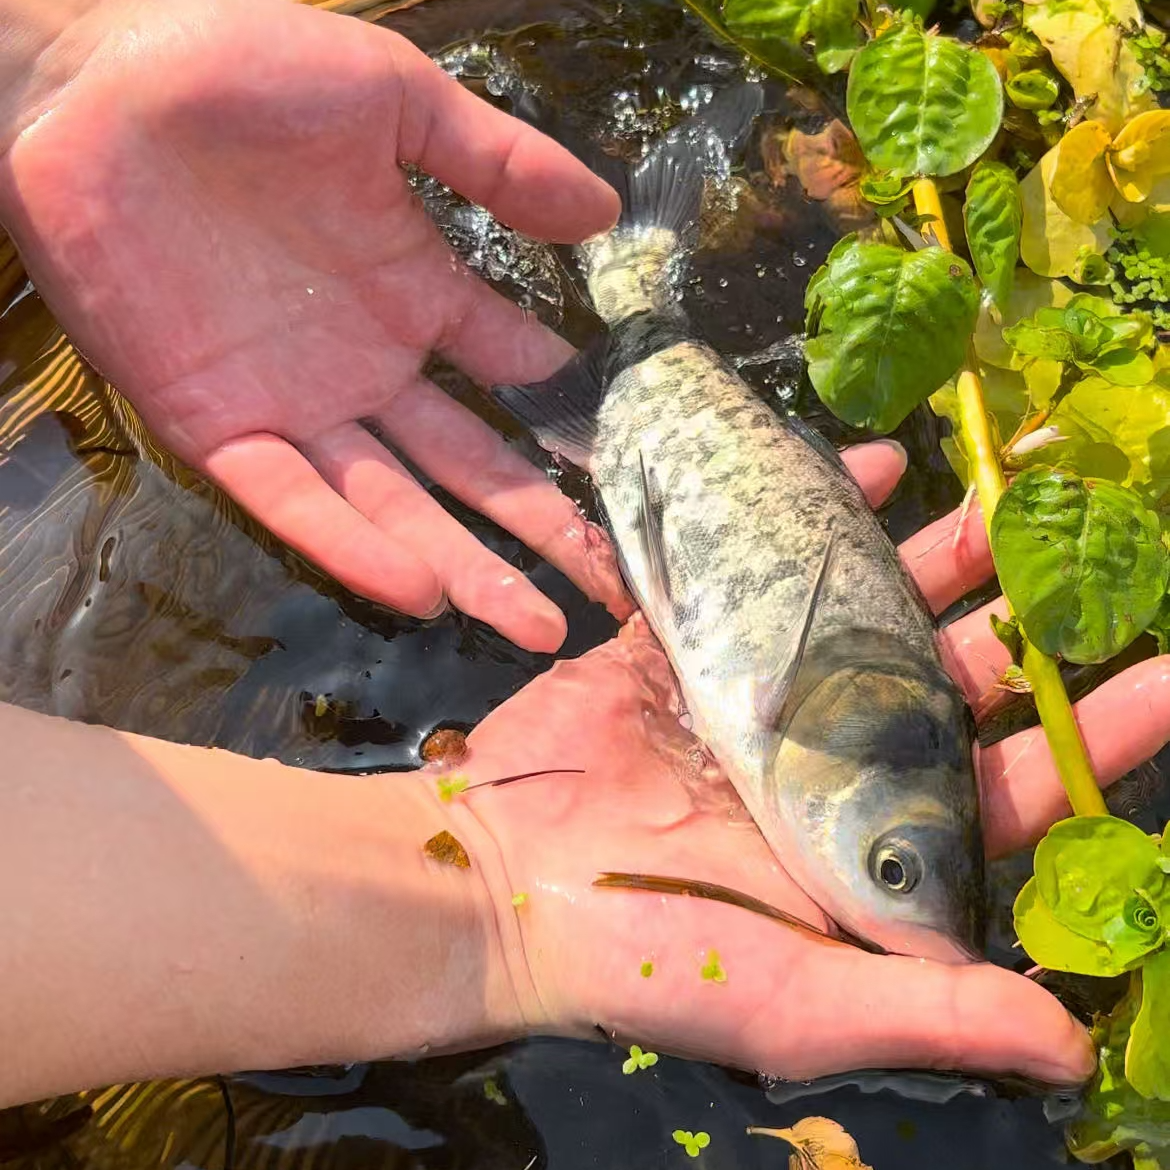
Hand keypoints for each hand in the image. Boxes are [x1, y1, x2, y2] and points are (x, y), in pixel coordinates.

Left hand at [0, 0, 623, 651]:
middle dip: (537, 530)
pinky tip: (418, 588)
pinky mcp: (218, 426)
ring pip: (395, 505)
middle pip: (468, 467)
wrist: (87, 86)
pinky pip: (295, 500)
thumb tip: (606, 210)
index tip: (629, 475)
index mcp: (414, 293)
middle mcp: (368, 366)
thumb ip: (497, 162)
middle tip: (602, 591)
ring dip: (464, 566)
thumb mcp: (392, 101)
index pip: (512, 375)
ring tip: (531, 622)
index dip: (569, 425)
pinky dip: (353, 546)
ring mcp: (297, 405)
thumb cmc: (237, 70)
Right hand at [442, 439, 1169, 1085]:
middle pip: (942, 685)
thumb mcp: (794, 1004)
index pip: (1004, 790)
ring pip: (860, 619)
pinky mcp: (683, 649)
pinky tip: (861, 474)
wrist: (500, 884)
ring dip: (926, 561)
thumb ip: (926, 1014)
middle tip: (1081, 550)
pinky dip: (804, 522)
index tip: (1162, 675)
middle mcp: (826, 770)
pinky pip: (755, 575)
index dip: (1088, 738)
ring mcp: (754, 701)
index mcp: (868, 853)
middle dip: (1015, 625)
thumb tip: (1074, 1047)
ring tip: (994, 501)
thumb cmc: (647, 954)